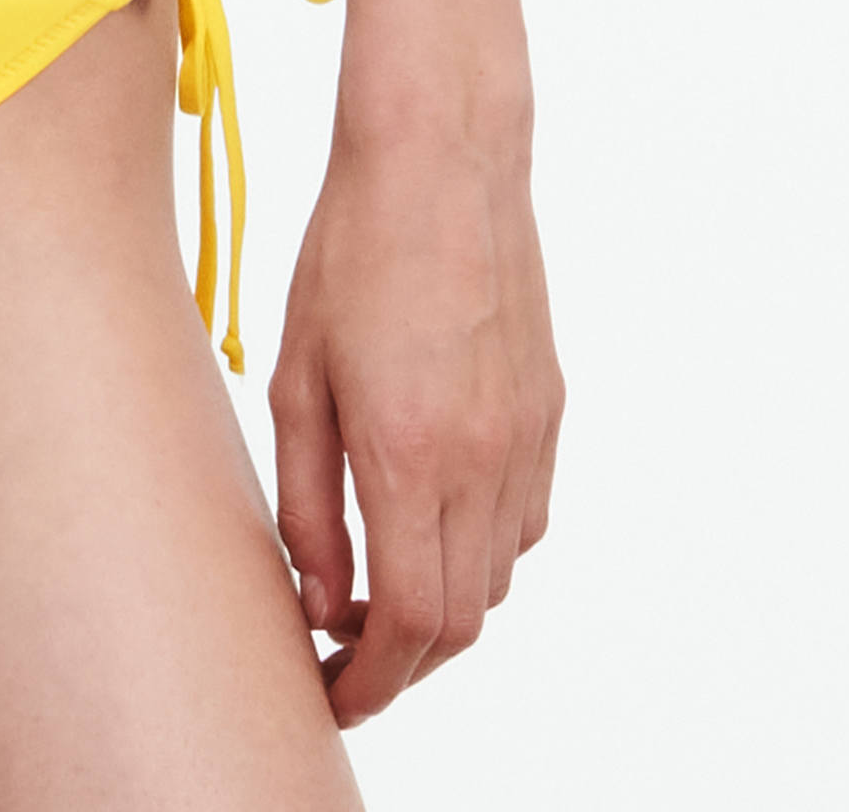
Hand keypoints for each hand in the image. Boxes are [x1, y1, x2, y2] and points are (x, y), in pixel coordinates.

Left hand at [267, 117, 560, 727]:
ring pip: (498, 578)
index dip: (371, 681)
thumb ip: (307, 504)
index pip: (409, 624)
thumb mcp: (297, 377)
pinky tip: (432, 517)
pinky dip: (482, 550)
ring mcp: (529, 437)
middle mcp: (485, 461)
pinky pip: (526, 521)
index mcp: (412, 455)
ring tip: (376, 584)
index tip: (332, 693)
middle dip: (401, 660)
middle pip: (460, 621)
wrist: (440, 155)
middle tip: (342, 653)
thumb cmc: (351, 251)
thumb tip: (321, 601)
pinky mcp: (551, 410)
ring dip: (442, 605)